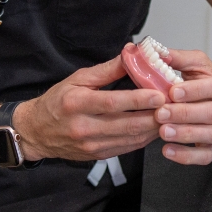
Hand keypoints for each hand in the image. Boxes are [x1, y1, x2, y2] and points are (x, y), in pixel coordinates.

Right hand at [13, 56, 164, 160]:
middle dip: (154, 116)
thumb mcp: (76, 79)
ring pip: (132, 138)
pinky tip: (154, 127)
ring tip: (170, 116)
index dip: (138, 100)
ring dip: (153, 128)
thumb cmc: (57, 102)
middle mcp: (84, 126)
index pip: (112, 102)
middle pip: (127, 124)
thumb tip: (130, 55)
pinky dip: (144, 138)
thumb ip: (106, 70)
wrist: (37, 131)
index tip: (159, 94)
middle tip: (174, 106)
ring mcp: (92, 144)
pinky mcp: (99, 155)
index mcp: (77, 103)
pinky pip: (128, 147)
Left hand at [155, 49, 211, 164]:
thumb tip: (155, 51)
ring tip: (163, 132)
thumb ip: (177, 57)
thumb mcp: (196, 63)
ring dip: (185, 135)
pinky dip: (187, 156)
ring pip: (210, 135)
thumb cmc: (206, 79)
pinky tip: (167, 151)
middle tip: (161, 113)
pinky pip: (206, 156)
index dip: (196, 90)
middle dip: (185, 114)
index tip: (173, 92)